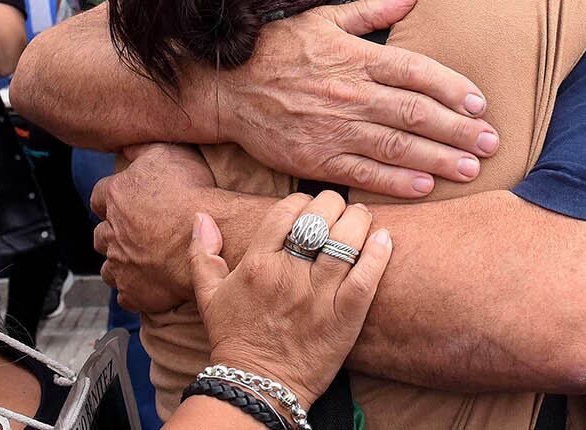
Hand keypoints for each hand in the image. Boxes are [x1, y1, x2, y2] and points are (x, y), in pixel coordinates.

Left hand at [92, 144, 217, 311]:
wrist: (212, 237)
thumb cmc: (192, 193)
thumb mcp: (165, 154)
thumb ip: (139, 149)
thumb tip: (125, 145)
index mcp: (115, 198)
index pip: (99, 197)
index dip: (110, 199)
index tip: (122, 202)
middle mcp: (112, 233)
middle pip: (101, 235)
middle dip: (113, 234)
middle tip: (133, 234)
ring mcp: (121, 265)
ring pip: (109, 267)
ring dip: (120, 263)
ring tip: (140, 261)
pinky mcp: (134, 291)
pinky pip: (126, 294)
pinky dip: (133, 290)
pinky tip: (148, 284)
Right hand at [194, 192, 391, 408]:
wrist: (256, 386)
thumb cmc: (233, 338)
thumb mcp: (208, 295)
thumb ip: (202, 254)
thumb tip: (201, 217)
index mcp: (257, 264)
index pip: (286, 211)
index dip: (303, 199)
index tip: (310, 204)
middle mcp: (288, 275)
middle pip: (320, 219)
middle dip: (334, 204)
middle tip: (340, 208)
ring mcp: (317, 297)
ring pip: (346, 241)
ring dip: (359, 221)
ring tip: (362, 219)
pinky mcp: (342, 319)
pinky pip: (366, 278)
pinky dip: (378, 254)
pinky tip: (384, 239)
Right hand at [212, 0, 497, 198]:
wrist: (225, 87)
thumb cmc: (275, 48)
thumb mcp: (322, 18)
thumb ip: (370, 10)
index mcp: (356, 57)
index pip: (417, 71)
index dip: (454, 88)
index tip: (480, 103)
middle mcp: (351, 94)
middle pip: (416, 113)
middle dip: (459, 130)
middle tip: (491, 143)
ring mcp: (334, 129)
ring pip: (398, 146)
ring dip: (439, 159)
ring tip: (472, 168)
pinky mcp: (316, 158)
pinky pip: (365, 173)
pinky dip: (397, 182)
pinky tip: (426, 187)